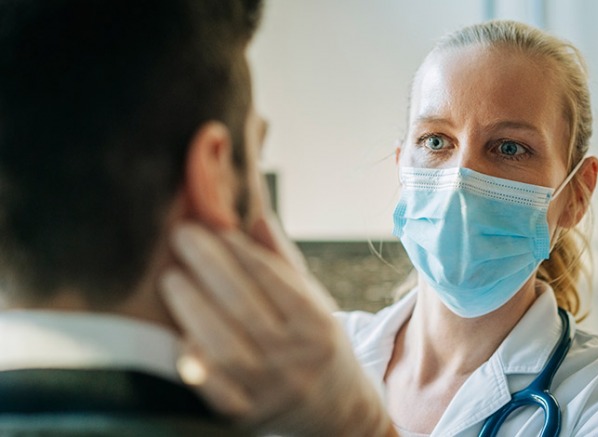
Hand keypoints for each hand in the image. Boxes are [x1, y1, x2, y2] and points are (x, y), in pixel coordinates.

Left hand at [159, 217, 393, 435]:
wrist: (336, 409)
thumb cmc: (315, 342)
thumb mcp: (312, 300)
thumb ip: (280, 260)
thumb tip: (253, 213)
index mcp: (316, 324)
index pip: (276, 281)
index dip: (242, 251)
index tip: (214, 225)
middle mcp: (296, 358)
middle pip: (246, 308)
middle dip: (210, 266)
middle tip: (183, 235)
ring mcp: (270, 389)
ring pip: (226, 348)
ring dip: (194, 308)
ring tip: (173, 278)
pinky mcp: (246, 416)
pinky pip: (214, 391)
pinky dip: (196, 363)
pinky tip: (179, 334)